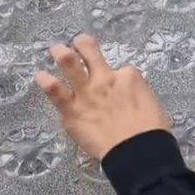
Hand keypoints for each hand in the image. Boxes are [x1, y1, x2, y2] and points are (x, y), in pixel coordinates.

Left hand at [35, 34, 170, 160]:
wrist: (138, 151)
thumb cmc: (152, 133)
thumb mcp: (153, 105)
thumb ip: (137, 96)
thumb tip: (130, 99)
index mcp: (129, 78)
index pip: (122, 70)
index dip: (120, 76)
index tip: (119, 85)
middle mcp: (105, 79)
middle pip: (91, 53)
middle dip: (83, 44)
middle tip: (78, 43)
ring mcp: (86, 92)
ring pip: (69, 63)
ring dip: (61, 53)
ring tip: (56, 49)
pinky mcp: (72, 111)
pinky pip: (55, 93)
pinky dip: (46, 82)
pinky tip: (40, 76)